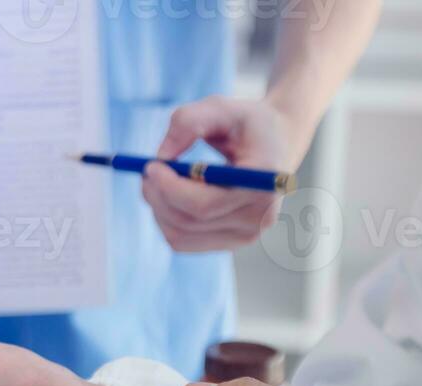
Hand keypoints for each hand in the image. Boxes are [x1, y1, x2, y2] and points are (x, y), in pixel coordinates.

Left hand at [143, 97, 302, 252]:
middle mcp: (260, 216)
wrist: (276, 144)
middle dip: (158, 196)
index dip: (171, 189)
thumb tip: (161, 157)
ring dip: (158, 209)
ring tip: (156, 181)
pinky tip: (170, 197)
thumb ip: (188, 121)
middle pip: (190, 221)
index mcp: (264, 182)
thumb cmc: (246, 124)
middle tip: (145, 172)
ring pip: (181, 235)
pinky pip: (184, 242)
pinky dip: (166, 220)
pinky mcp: (232, 243)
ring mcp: (247, 235)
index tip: (151, 166)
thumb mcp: (220, 107)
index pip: (206, 204)